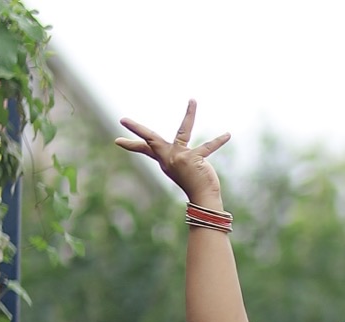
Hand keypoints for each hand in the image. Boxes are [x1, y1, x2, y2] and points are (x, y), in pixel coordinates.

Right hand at [116, 101, 230, 205]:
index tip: (117, 141)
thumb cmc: (192, 182)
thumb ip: (172, 157)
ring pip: (183, 131)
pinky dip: (219, 141)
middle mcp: (169, 157)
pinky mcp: (194, 159)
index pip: (145, 149)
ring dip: (190, 114)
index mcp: (164, 159)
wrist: (202, 197)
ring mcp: (180, 157)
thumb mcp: (177, 169)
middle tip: (123, 120)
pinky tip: (228, 135)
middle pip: (151, 139)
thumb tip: (165, 154)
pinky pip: (208, 147)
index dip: (131, 144)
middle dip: (137, 128)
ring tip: (193, 100)